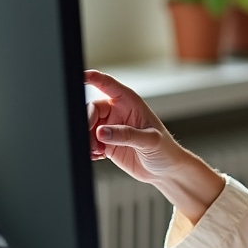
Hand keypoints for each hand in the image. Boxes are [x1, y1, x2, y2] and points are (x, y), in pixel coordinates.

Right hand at [84, 69, 184, 185]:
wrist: (165, 170)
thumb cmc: (165, 149)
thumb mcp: (150, 140)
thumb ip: (126, 135)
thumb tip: (101, 131)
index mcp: (130, 103)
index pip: (109, 85)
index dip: (94, 78)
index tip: (81, 77)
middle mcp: (118, 113)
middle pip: (92, 109)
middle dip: (87, 122)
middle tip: (91, 139)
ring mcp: (111, 128)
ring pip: (87, 127)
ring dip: (87, 138)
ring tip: (96, 151)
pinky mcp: (106, 144)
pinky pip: (89, 142)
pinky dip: (89, 149)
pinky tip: (98, 156)